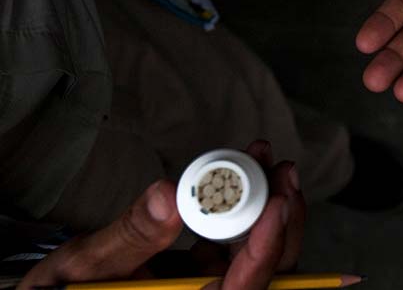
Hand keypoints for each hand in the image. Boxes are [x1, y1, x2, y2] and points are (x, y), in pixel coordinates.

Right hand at [19, 141, 304, 289]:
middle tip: (281, 172)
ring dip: (270, 207)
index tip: (278, 205)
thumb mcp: (86, 268)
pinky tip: (245, 169)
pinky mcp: (206, 272)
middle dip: (282, 220)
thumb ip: (129, 237)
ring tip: (266, 159)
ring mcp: (211, 287)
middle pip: (268, 272)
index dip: (266, 250)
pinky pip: (238, 242)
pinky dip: (246, 205)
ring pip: (260, 254)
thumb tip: (168, 197)